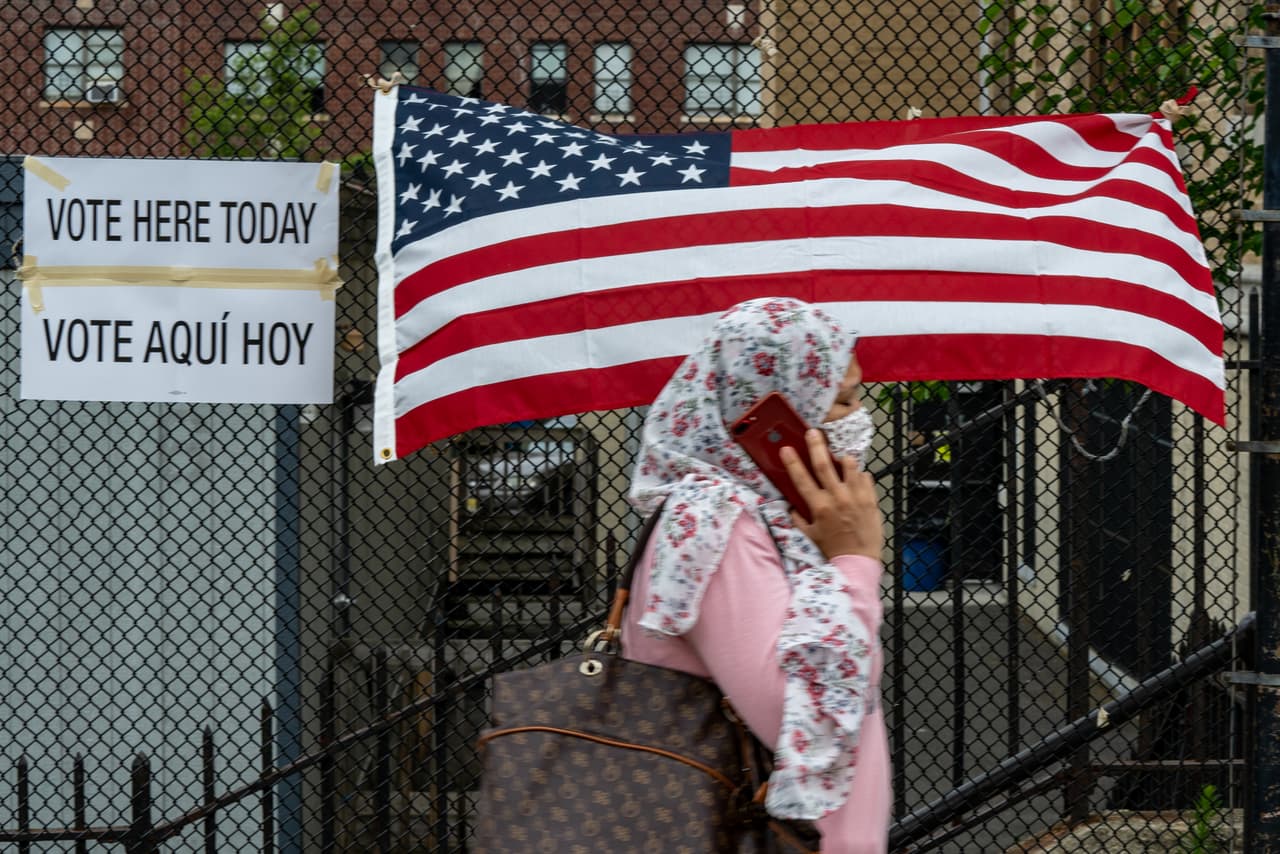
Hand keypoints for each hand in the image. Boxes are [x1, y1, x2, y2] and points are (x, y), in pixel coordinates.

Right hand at [779, 429, 883, 560]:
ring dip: (843, 459)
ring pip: (849, 466)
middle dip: (816, 446)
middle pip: (824, 465)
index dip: (792, 462)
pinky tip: (856, 478)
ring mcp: (856, 497)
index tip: (786, 449)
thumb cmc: (832, 548)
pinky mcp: (871, 499)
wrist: (858, 560)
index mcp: (819, 507)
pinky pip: (865, 477)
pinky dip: (859, 474)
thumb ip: (798, 519)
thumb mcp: (810, 535)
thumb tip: (791, 506)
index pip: (802, 479)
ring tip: (840, 457)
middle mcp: (837, 498)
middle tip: (813, 432)